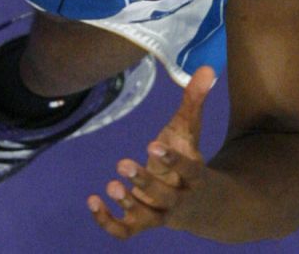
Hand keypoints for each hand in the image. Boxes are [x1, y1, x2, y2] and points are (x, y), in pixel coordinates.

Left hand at [88, 66, 215, 238]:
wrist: (203, 207)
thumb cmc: (190, 160)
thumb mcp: (190, 132)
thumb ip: (195, 101)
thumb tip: (207, 68)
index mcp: (195, 177)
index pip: (189, 170)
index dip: (173, 159)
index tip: (153, 143)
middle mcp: (179, 199)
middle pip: (165, 196)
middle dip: (144, 182)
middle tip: (122, 163)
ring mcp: (160, 213)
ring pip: (147, 218)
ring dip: (128, 204)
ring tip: (110, 185)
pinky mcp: (143, 222)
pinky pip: (126, 230)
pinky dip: (108, 221)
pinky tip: (91, 201)